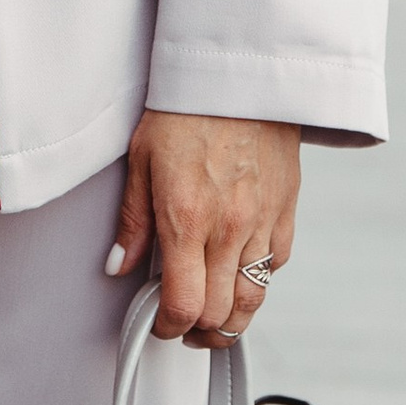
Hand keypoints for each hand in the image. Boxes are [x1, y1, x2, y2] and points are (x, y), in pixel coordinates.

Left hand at [107, 113, 300, 345]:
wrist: (239, 72)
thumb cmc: (186, 109)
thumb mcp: (142, 159)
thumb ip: (133, 220)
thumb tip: (119, 265)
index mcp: (187, 219)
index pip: (184, 305)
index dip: (169, 328)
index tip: (160, 324)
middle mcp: (229, 228)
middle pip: (220, 313)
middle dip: (198, 332)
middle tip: (183, 326)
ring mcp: (262, 221)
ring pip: (253, 299)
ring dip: (231, 318)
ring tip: (213, 316)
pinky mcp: (286, 209)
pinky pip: (275, 263)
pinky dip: (257, 278)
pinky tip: (237, 269)